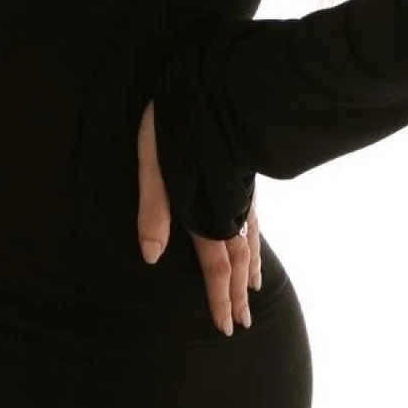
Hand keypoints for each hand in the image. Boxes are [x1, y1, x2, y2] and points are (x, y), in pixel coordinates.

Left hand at [136, 97, 259, 335]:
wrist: (218, 79)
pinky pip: (254, 216)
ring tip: (255, 290)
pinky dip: (256, 237)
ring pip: (250, 237)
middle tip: (242, 323)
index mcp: (205, 207)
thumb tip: (150, 257)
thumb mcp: (153, 159)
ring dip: (251, 268)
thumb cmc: (176, 118)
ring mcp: (240, 188)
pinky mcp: (243, 171)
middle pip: (238, 258)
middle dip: (238, 293)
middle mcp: (229, 204)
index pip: (216, 264)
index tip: (226, 328)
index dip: (220, 297)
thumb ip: (154, 208)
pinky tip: (254, 237)